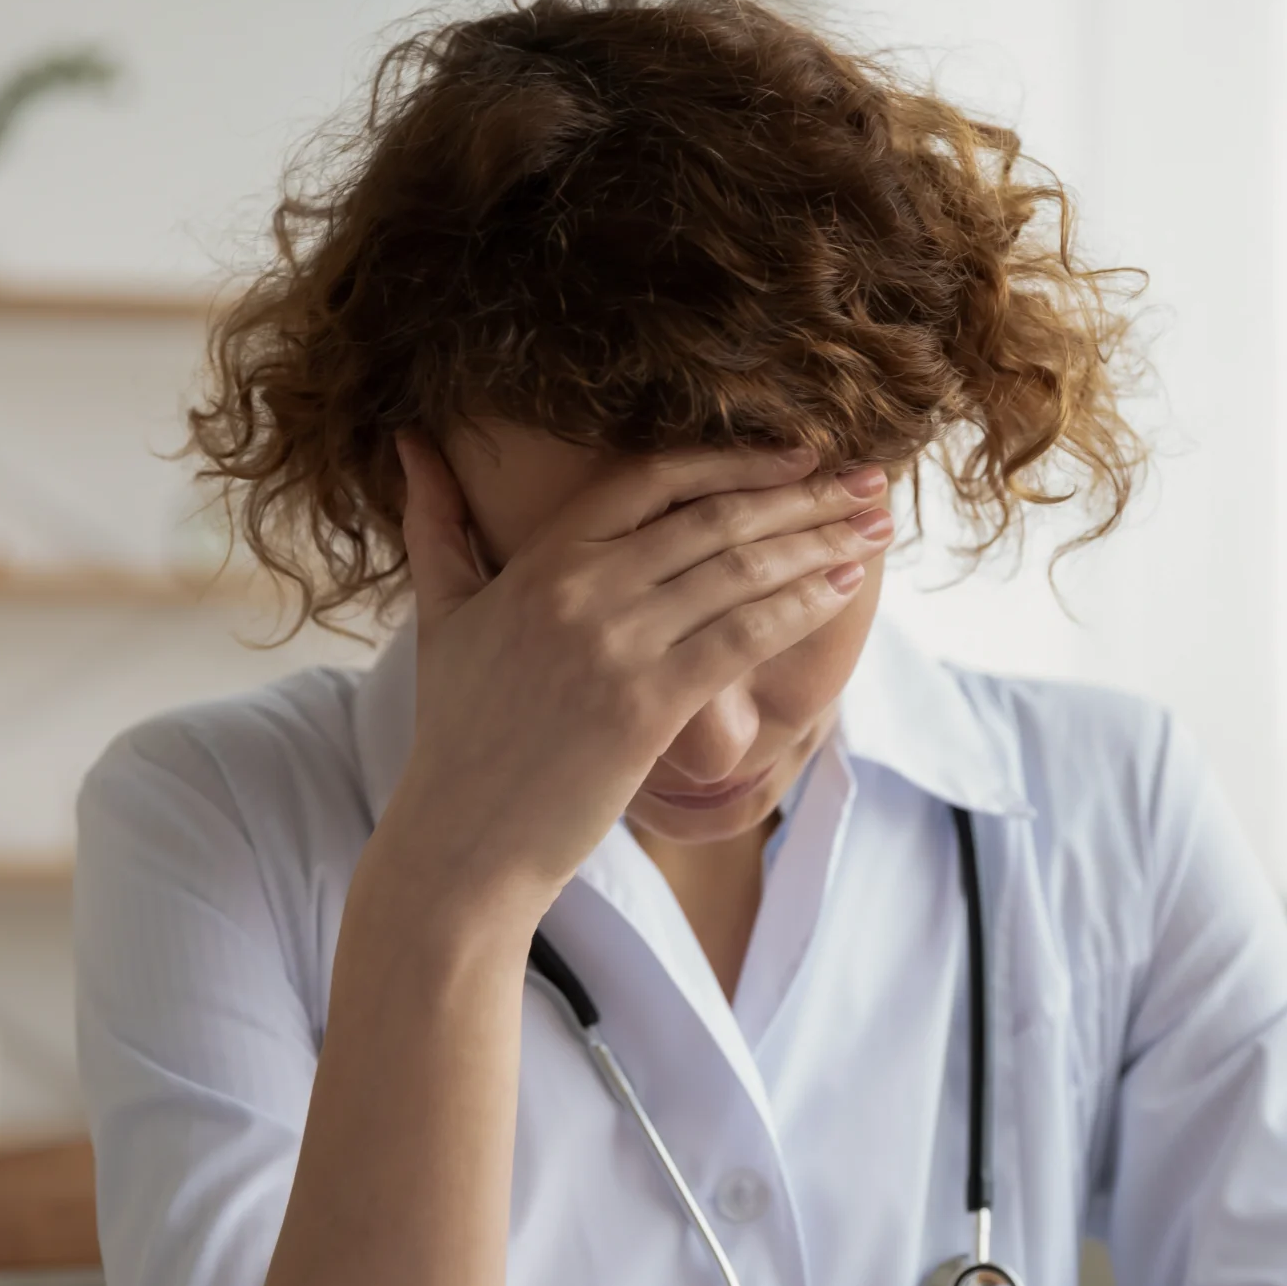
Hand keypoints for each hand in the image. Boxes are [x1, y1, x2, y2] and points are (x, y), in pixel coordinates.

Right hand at [374, 431, 892, 915]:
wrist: (462, 843)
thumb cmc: (456, 734)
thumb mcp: (441, 615)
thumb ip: (435, 523)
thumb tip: (411, 442)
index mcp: (539, 559)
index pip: (652, 478)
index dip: (734, 458)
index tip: (797, 451)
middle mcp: (581, 589)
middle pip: (714, 516)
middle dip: (802, 493)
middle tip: (867, 479)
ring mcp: (616, 645)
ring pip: (740, 570)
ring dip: (820, 542)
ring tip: (876, 526)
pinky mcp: (648, 706)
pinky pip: (744, 637)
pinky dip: (801, 604)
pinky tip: (844, 585)